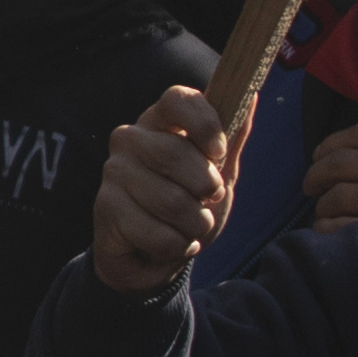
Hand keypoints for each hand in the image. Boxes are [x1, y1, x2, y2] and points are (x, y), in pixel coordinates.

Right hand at [92, 84, 237, 293]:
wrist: (152, 259)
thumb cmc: (187, 209)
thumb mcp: (217, 174)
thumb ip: (232, 139)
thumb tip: (253, 97)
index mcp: (159, 122)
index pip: (177, 99)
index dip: (204, 124)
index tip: (219, 153)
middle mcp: (130, 139)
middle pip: (175, 153)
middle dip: (206, 187)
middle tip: (209, 201)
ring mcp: (114, 171)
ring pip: (170, 200)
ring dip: (195, 224)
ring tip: (191, 228)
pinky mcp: (105, 206)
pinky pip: (158, 233)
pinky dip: (177, 246)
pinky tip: (171, 243)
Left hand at [308, 122, 357, 231]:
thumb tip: (350, 147)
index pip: (357, 133)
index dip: (328, 145)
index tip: (318, 157)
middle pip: (340, 163)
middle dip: (315, 175)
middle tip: (310, 186)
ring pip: (339, 196)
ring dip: (321, 205)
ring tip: (322, 211)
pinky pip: (346, 227)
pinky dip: (329, 229)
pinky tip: (329, 231)